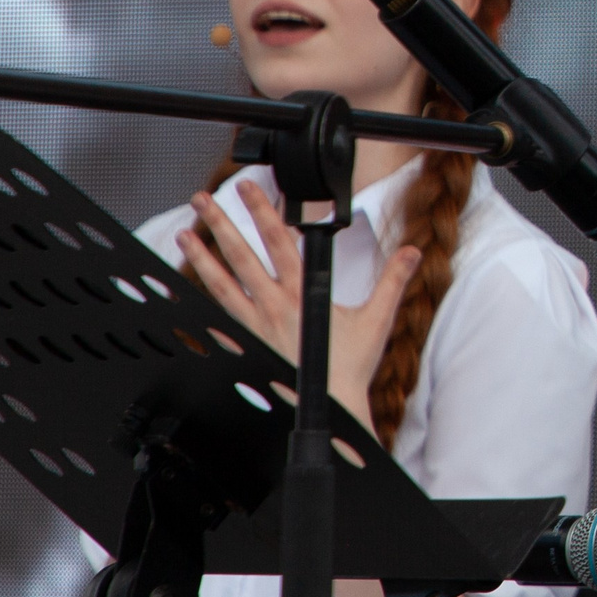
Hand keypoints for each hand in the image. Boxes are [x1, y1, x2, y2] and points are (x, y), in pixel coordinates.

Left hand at [177, 185, 421, 421]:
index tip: (251, 187)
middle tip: (204, 199)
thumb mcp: (377, 319)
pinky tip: (186, 289)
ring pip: (222, 283)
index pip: (280, 241)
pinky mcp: (247, 343)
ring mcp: (256, 325)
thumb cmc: (350, 367)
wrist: (329, 408)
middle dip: (222, 223)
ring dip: (202, 257)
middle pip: (242, 256)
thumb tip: (412, 253)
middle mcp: (274, 305)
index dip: (265, 210)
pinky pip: (220, 316)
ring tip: (184, 233)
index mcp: (303, 293)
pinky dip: (202, 300)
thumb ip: (394, 281)